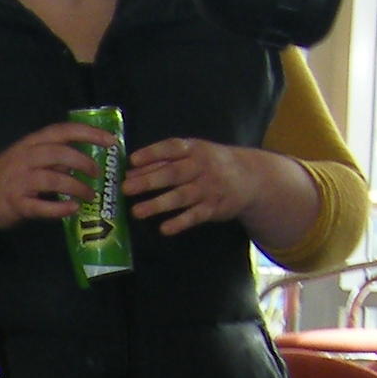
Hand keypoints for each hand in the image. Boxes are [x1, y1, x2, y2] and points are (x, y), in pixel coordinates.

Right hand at [0, 122, 117, 230]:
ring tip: (90, 196)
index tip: (111, 141)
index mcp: (30, 143)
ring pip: (53, 179)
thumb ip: (53, 156)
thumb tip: (86, 158)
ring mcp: (19, 181)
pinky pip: (41, 206)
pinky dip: (59, 208)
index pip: (62, 131)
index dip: (89, 133)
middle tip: (98, 174)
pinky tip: (72, 209)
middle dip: (84, 162)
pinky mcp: (16, 204)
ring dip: (77, 187)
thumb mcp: (27, 158)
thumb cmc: (6, 176)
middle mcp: (25, 158)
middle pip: (59, 153)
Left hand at [124, 135, 273, 236]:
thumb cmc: (210, 164)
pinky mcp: (214, 208)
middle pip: (173, 174)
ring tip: (136, 212)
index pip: (171, 148)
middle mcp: (201, 167)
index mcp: (194, 150)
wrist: (250, 177)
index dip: (152, 153)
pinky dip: (180, 222)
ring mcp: (208, 188)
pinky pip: (195, 216)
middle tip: (126, 188)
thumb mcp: (192, 154)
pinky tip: (164, 229)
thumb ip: (162, 162)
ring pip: (181, 196)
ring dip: (158, 204)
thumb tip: (130, 171)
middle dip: (149, 181)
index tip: (132, 160)